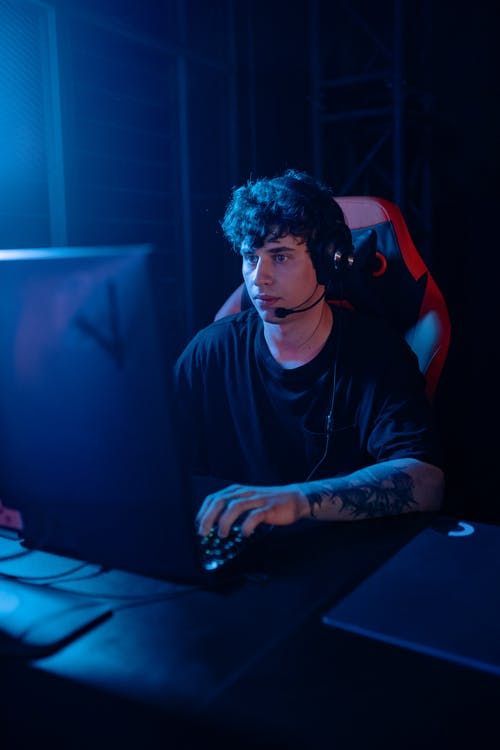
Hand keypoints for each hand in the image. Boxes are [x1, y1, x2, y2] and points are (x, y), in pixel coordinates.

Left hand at [195, 483, 309, 537]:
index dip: (203, 511)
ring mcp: (257, 499)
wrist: (294, 498)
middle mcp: (244, 493)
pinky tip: (245, 533)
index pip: (214, 498)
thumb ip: (233, 508)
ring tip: (222, 535)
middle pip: (221, 501)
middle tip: (203, 532)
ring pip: (235, 507)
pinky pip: (255, 516)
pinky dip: (247, 525)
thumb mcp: (247, 501)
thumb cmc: (268, 503)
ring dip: (225, 521)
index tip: (198, 526)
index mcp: (237, 491)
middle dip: (209, 517)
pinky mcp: (269, 507)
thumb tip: (215, 526)